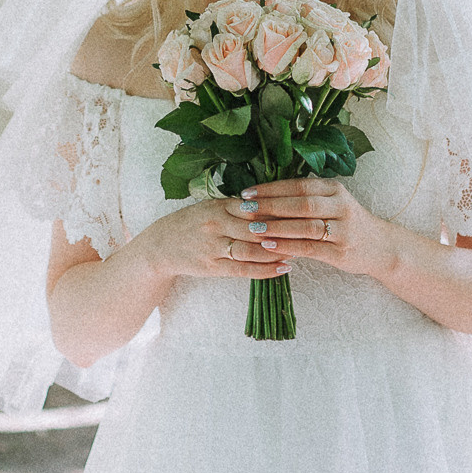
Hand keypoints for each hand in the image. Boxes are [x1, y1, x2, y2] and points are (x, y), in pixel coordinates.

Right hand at [136, 198, 297, 282]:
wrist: (160, 246)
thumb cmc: (191, 224)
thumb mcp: (211, 207)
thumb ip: (238, 206)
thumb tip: (273, 202)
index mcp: (219, 206)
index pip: (257, 206)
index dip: (282, 209)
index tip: (305, 209)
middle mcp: (217, 224)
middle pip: (258, 227)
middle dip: (285, 229)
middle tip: (311, 230)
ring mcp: (214, 247)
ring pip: (253, 249)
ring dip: (279, 250)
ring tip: (302, 250)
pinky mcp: (212, 267)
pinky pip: (244, 269)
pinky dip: (266, 270)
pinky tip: (284, 268)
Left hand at [224, 178, 398, 278]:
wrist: (380, 247)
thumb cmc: (346, 223)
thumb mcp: (331, 203)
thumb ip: (305, 198)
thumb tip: (262, 197)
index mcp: (334, 189)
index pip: (298, 185)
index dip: (271, 188)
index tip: (246, 193)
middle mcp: (341, 206)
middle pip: (301, 202)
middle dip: (270, 205)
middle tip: (244, 209)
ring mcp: (343, 229)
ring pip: (305, 225)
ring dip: (277, 226)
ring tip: (253, 228)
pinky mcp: (341, 252)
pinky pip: (310, 248)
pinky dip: (288, 246)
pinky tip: (269, 246)